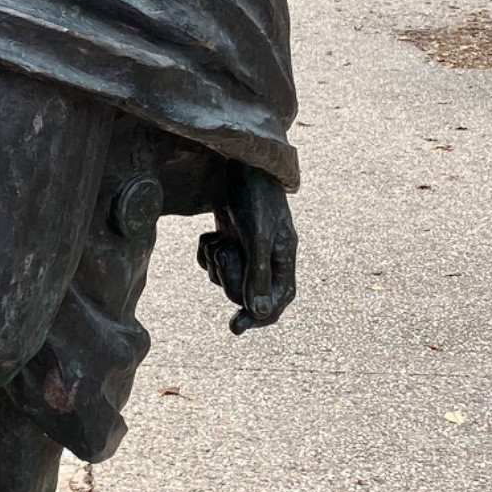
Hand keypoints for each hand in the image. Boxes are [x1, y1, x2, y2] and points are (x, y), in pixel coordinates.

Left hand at [196, 165, 296, 333]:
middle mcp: (268, 259)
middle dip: (229, 277)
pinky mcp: (229, 240)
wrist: (238, 164)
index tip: (235, 327)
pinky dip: (206, 254)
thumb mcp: (258, 235)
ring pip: (227, 280)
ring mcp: (247, 250)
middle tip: (223, 253)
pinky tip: (210, 236)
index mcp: (284, 260)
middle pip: (246, 293)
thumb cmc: (255, 197)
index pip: (277, 303)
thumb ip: (259, 274)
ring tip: (218, 240)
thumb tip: (260, 311)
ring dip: (216, 263)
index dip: (259, 318)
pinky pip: (213, 265)